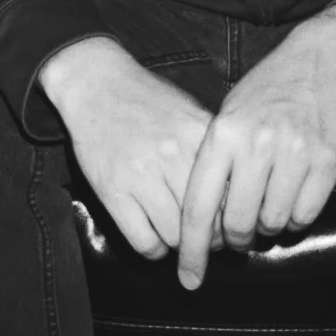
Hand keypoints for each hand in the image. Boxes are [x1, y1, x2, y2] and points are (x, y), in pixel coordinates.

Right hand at [40, 37, 213, 260]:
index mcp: (198, 134)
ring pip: (177, 236)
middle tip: (209, 242)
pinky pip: (144, 242)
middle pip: (207, 220)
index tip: (232, 227)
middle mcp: (173, 155)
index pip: (230, 192)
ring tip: (181, 240)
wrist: (97, 84)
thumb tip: (238, 189)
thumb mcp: (189, 111)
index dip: (234, 217)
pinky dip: (154, 251)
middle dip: (211, 240)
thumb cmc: (147, 99)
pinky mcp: (113, 190)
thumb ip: (212, 147)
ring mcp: (141, 174)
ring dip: (181, 246)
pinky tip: (156, 240)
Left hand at [177, 5, 335, 289]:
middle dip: (236, 239)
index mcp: (223, 133)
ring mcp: (295, 152)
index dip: (191, 251)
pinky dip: (296, 218)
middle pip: (237, 224)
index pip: (198, 207)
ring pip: (273, 223)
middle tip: (239, 235)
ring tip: (269, 205)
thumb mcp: (230, 113)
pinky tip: (292, 198)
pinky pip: (305, 215)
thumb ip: (216, 161)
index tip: (188, 279)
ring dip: (268, 227)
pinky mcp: (328, 160)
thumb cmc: (269, 90)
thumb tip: (204, 220)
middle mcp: (257, 144)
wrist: (323, 57)